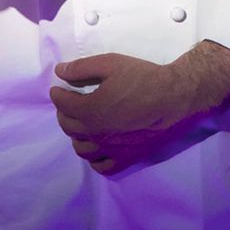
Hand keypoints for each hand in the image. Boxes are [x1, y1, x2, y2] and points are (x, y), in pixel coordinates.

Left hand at [50, 53, 192, 174]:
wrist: (172, 97)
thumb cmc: (141, 78)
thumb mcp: (110, 63)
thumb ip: (81, 68)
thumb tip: (60, 71)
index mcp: (89, 110)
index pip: (63, 105)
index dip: (57, 95)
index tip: (57, 89)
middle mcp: (96, 134)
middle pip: (69, 127)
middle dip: (64, 113)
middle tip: (68, 103)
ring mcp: (110, 149)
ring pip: (82, 149)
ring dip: (76, 135)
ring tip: (81, 124)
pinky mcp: (126, 158)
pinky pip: (102, 166)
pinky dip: (94, 158)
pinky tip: (97, 147)